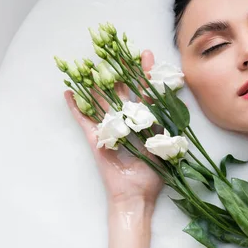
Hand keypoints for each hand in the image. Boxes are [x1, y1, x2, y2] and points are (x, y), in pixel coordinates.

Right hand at [64, 51, 162, 207]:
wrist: (136, 197)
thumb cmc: (153, 176)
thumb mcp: (165, 147)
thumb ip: (168, 125)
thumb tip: (179, 103)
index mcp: (143, 122)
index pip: (144, 92)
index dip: (145, 74)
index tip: (145, 54)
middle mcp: (125, 122)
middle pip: (121, 92)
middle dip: (121, 71)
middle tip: (118, 50)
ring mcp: (109, 130)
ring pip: (101, 101)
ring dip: (96, 83)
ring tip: (91, 63)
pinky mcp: (95, 140)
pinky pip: (83, 121)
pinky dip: (75, 108)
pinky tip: (68, 92)